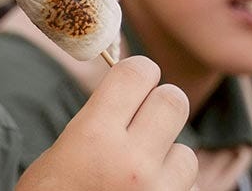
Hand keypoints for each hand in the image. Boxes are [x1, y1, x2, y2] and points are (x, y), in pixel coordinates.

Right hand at [16, 56, 196, 189]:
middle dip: (159, 106)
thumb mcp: (63, 153)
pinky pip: (188, 189)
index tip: (133, 80)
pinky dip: (171, 190)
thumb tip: (131, 86)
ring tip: (138, 177)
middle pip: (172, 100)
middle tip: (142, 120)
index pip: (138, 72)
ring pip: (186, 152)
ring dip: (168, 159)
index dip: (137, 73)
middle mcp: (132, 161)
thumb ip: (99, 120)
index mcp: (94, 136)